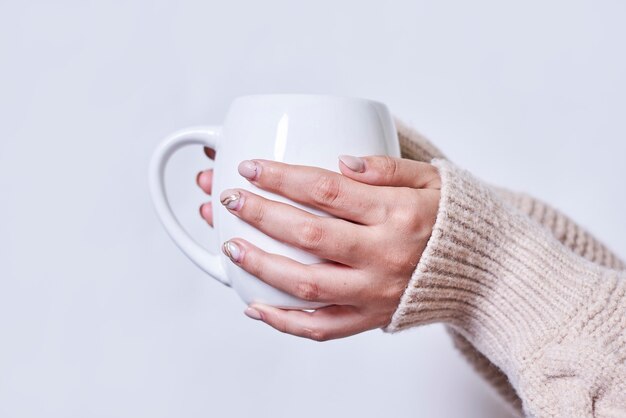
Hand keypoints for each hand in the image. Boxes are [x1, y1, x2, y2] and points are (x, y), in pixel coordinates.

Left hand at [196, 151, 440, 340]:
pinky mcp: (372, 317)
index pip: (326, 190)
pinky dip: (284, 322)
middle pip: (308, 234)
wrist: (488, 271)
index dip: (282, 177)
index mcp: (397, 211)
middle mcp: (384, 253)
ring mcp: (376, 291)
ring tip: (229, 246)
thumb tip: (341, 160)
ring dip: (261, 265)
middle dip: (260, 214)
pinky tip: (255, 307)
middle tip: (228, 199)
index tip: (251, 167)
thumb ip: (386, 166)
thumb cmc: (453, 219)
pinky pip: (322, 328)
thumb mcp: (430, 177)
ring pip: (307, 284)